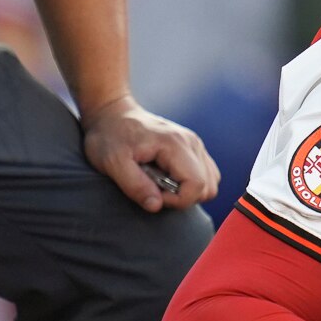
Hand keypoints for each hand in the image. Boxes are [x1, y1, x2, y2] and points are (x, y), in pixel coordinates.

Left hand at [82, 96, 217, 212]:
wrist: (113, 114)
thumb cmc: (110, 137)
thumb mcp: (113, 162)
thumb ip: (135, 186)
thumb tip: (156, 206)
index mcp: (175, 144)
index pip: (196, 185)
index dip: (177, 200)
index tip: (153, 194)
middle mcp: (191, 142)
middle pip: (206, 187)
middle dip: (182, 198)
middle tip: (155, 189)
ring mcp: (195, 144)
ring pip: (210, 183)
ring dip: (188, 192)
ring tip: (160, 184)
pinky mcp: (193, 148)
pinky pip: (206, 175)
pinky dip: (190, 185)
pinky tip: (168, 178)